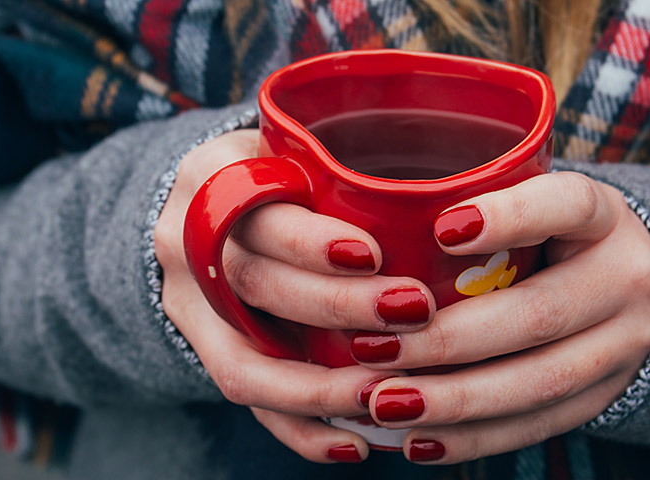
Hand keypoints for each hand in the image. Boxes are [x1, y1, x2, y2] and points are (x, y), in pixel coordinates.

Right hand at [152, 129, 436, 462]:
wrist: (212, 205)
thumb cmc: (287, 170)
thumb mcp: (300, 146)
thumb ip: (349, 166)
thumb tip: (464, 196)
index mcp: (213, 174)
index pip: (255, 209)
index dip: (309, 241)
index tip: (373, 253)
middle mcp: (186, 241)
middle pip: (254, 284)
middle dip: (335, 308)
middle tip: (412, 312)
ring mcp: (187, 305)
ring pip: (243, 362)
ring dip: (319, 387)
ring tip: (385, 395)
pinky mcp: (203, 353)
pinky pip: (249, 404)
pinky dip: (302, 431)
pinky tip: (357, 444)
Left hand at [355, 171, 649, 463]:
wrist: (644, 289)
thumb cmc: (557, 235)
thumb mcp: (539, 204)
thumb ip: (482, 203)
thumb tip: (375, 213)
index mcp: (604, 217)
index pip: (568, 205)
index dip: (510, 217)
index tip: (441, 229)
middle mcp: (625, 280)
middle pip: (540, 314)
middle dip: (449, 339)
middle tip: (373, 349)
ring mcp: (623, 346)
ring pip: (539, 382)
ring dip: (455, 400)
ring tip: (385, 403)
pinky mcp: (605, 397)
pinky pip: (537, 425)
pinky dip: (474, 438)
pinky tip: (418, 441)